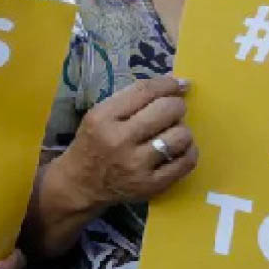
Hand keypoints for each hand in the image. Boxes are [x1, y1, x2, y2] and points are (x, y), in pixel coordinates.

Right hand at [59, 76, 197, 209]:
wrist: (80, 185)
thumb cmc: (91, 144)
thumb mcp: (99, 114)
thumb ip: (132, 98)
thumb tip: (177, 83)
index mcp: (103, 118)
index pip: (145, 91)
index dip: (168, 84)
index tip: (178, 84)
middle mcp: (119, 140)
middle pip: (168, 110)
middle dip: (176, 106)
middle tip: (171, 111)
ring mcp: (137, 165)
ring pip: (181, 135)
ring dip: (181, 130)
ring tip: (171, 132)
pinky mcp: (151, 185)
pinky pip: (186, 161)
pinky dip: (188, 150)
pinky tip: (177, 149)